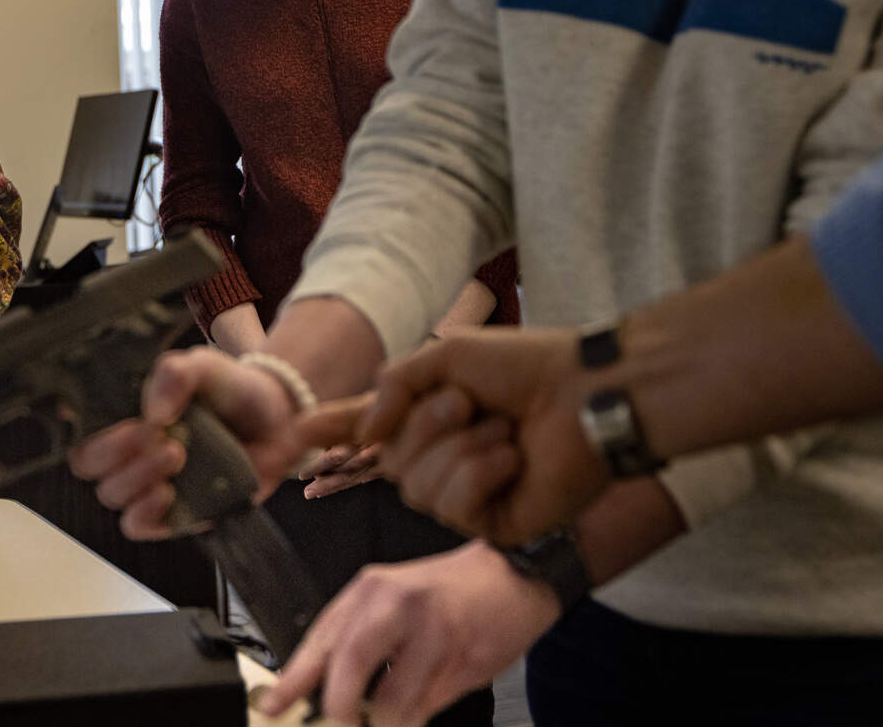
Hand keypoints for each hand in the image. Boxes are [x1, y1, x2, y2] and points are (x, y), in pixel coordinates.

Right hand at [67, 346, 304, 539]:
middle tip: (156, 434)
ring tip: (176, 454)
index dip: (95, 433)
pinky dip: (146, 512)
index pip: (84, 433)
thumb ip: (175, 375)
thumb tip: (153, 413)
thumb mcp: (203, 366)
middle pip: (90, 468)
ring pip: (114, 496)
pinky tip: (167, 492)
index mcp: (126, 418)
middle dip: (116, 452)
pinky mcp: (176, 513)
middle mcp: (132, 454)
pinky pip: (141, 526)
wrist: (276, 419)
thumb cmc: (230, 390)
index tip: (136, 419)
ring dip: (137, 477)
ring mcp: (151, 485)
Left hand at [261, 540, 555, 726]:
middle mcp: (398, 606)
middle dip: (339, 710)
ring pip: (390, 702)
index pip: (322, 640)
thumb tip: (318, 694)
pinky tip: (424, 697)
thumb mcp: (391, 603)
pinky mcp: (463, 660)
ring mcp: (433, 633)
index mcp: (370, 591)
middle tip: (340, 724)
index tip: (272, 707)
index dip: (293, 680)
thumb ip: (356, 643)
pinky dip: (416, 717)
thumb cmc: (445, 594)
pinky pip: (426, 709)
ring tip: (389, 716)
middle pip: (350, 665)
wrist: (512, 577)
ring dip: (386, 722)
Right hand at [296, 328, 610, 544]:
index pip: (370, 428)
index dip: (332, 428)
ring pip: (417, 487)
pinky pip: (453, 505)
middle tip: (468, 402)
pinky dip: (481, 472)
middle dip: (424, 425)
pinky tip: (513, 459)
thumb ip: (391, 388)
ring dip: (459, 449)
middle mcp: (442, 458)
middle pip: (390, 460)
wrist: (588, 394)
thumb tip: (365, 435)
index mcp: (430, 416)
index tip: (294, 429)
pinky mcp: (491, 523)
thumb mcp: (446, 358)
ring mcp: (465, 495)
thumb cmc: (527, 368)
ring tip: (502, 430)